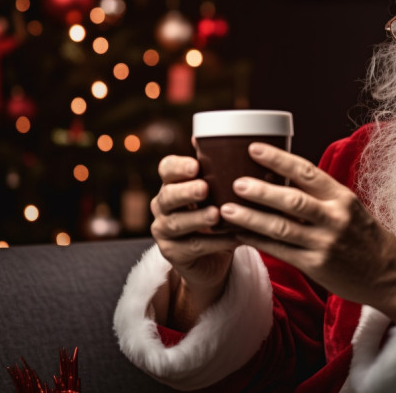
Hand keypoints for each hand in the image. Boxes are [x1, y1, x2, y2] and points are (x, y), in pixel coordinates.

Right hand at [150, 155, 238, 326]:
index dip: (177, 167)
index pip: (166, 169)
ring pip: (176, 223)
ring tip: (216, 214)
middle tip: (205, 188)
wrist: (215, 258)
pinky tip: (232, 238)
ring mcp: (164, 231)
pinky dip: (214, 242)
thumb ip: (222, 169)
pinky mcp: (173, 254)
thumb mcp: (221, 191)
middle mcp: (163, 205)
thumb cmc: (220, 215)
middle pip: (167, 195)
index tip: (195, 166)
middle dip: (185, 191)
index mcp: (173, 184)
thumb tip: (227, 138)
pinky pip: (192, 247)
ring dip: (197, 218)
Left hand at [219, 143, 395, 321]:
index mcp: (342, 197)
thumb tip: (279, 177)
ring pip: (282, 227)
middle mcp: (335, 218)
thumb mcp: (349, 208)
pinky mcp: (316, 266)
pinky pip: (281, 251)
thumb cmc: (364, 237)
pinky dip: (258, 241)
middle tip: (235, 182)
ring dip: (251, 218)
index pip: (307, 172)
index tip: (252, 149)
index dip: (278, 159)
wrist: (388, 274)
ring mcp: (325, 243)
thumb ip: (320, 195)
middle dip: (260, 191)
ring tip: (226, 210)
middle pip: (292, 200)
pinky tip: (239, 235)